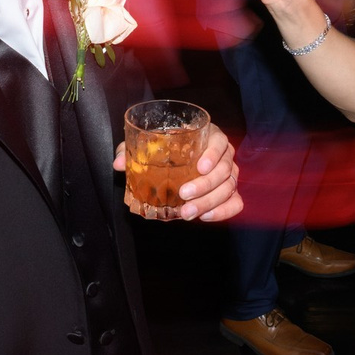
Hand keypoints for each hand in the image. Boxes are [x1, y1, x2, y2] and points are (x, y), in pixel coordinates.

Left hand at [113, 122, 241, 222]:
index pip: (220, 142)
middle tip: (184, 195)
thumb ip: (134, 151)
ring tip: (188, 213)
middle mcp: (224, 156)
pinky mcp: (229, 193)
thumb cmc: (168, 149)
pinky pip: (236, 203)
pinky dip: (224, 211)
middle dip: (205, 185)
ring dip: (209, 202)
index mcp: (209, 137)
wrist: (177, 161)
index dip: (213, 154)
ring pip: (229, 188)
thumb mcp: (151, 145)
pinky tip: (205, 217)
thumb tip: (118, 163)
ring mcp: (229, 175)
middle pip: (225, 170)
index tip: (199, 167)